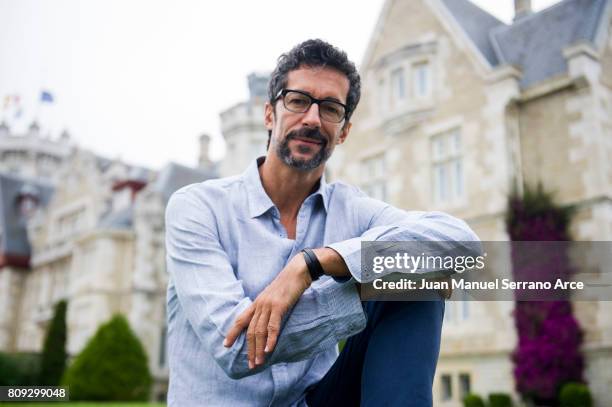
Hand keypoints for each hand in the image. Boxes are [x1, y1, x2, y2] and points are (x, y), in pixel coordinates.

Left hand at [223, 253, 311, 368]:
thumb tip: (267, 321)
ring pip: (259, 331)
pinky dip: (270, 339)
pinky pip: (273, 326)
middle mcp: (260, 305)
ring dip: (259, 349)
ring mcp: (268, 306)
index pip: (241, 320)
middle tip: (250, 364)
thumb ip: (268, 308)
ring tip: (258, 362)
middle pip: (250, 331)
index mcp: (257, 303)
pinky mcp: (279, 306)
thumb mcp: (274, 297)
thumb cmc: (288, 285)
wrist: (297, 271)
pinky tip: (269, 349)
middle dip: (249, 349)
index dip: (232, 333)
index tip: (225, 345)